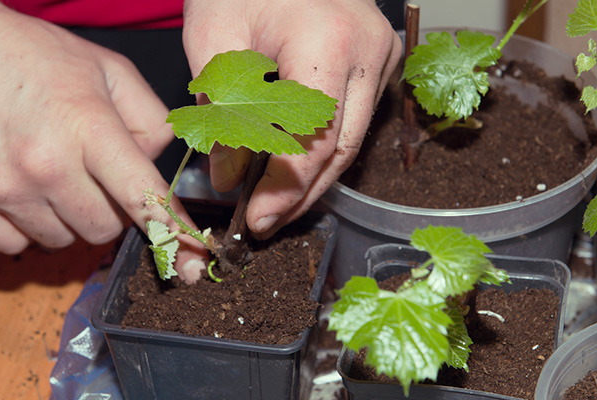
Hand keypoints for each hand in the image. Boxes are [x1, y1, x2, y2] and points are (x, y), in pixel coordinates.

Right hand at [0, 2, 207, 280]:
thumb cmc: (37, 58)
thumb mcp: (109, 71)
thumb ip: (150, 119)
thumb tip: (158, 165)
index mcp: (89, 127)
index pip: (142, 196)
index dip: (172, 229)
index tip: (191, 257)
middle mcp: (47, 166)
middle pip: (106, 229)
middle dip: (111, 209)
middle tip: (94, 175)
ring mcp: (6, 190)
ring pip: (65, 240)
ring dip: (69, 217)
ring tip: (53, 174)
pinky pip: (18, 244)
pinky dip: (28, 225)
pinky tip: (24, 189)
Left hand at [183, 0, 401, 238]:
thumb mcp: (214, 42)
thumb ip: (224, 117)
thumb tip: (231, 180)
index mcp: (328, 43)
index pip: (311, 142)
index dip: (284, 190)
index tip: (256, 219)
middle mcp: (370, 51)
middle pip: (341, 151)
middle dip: (302, 195)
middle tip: (267, 224)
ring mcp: (383, 54)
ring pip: (353, 140)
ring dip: (315, 178)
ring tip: (279, 205)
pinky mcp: (381, 59)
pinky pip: (356, 118)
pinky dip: (325, 148)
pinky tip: (296, 168)